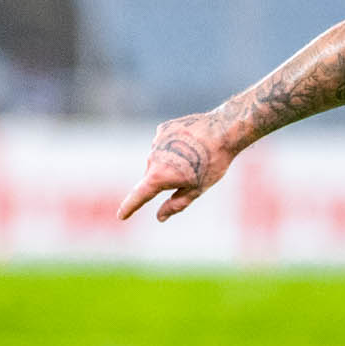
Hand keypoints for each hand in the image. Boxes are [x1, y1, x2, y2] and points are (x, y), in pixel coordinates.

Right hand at [118, 112, 238, 222]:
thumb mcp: (196, 189)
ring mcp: (157, 141)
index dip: (129, 207)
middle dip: (165, 180)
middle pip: (152, 176)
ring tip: (195, 156)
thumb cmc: (212, 163)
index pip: (139, 195)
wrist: (223, 130)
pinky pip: (164, 143)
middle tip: (190, 175)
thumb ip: (175, 204)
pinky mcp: (163, 129)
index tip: (121, 216)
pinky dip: (173, 147)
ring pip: (158, 158)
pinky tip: (190, 143)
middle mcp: (153, 157)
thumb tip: (160, 216)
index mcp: (159, 175)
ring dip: (170, 162)